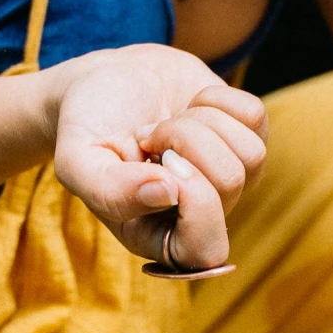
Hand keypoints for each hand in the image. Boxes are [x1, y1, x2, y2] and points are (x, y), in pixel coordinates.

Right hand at [50, 45, 267, 267]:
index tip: (162, 164)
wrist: (102, 80)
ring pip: (250, 154)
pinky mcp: (243, 136)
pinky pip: (255, 118)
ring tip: (165, 122)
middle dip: (187, 140)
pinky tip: (188, 104)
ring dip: (201, 120)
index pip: (207, 252)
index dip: (197, 205)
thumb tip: (169, 194)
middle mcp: (200, 214)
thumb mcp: (77, 160)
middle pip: (230, 183)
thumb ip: (108, 190)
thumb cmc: (87, 127)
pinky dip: (217, 98)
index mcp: (159, 236)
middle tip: (148, 134)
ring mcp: (226, 175)